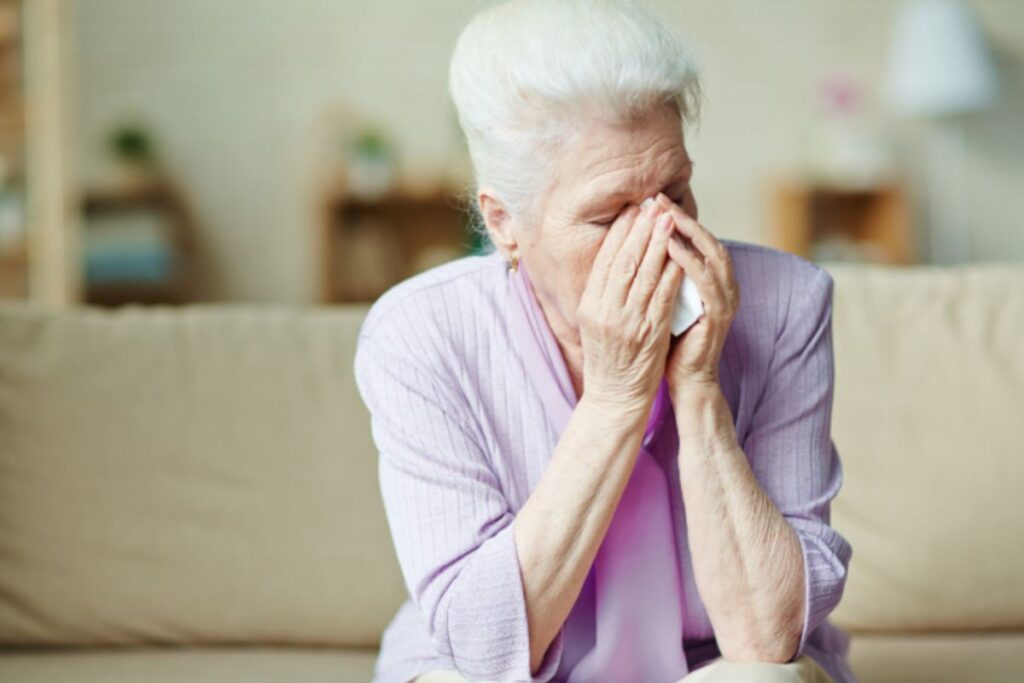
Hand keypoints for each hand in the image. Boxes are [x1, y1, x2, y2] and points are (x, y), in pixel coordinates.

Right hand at [578, 196, 685, 414]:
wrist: (614, 397)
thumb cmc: (608, 358)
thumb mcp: (596, 322)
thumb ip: (604, 293)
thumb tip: (617, 258)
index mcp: (590, 305)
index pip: (605, 260)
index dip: (620, 232)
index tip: (632, 210)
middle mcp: (605, 310)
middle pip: (623, 261)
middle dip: (640, 229)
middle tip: (653, 205)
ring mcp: (627, 322)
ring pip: (644, 274)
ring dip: (659, 244)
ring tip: (669, 220)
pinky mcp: (649, 334)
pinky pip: (662, 297)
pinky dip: (671, 273)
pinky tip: (680, 256)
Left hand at [655, 192, 739, 399]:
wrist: (686, 380)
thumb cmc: (671, 342)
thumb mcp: (664, 301)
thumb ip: (661, 277)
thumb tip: (636, 248)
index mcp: (710, 281)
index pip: (694, 240)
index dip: (674, 220)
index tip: (650, 201)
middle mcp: (723, 285)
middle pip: (706, 239)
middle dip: (681, 218)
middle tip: (658, 198)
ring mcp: (725, 298)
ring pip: (711, 254)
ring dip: (688, 232)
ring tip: (664, 215)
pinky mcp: (720, 315)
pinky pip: (706, 281)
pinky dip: (689, 261)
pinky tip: (670, 247)